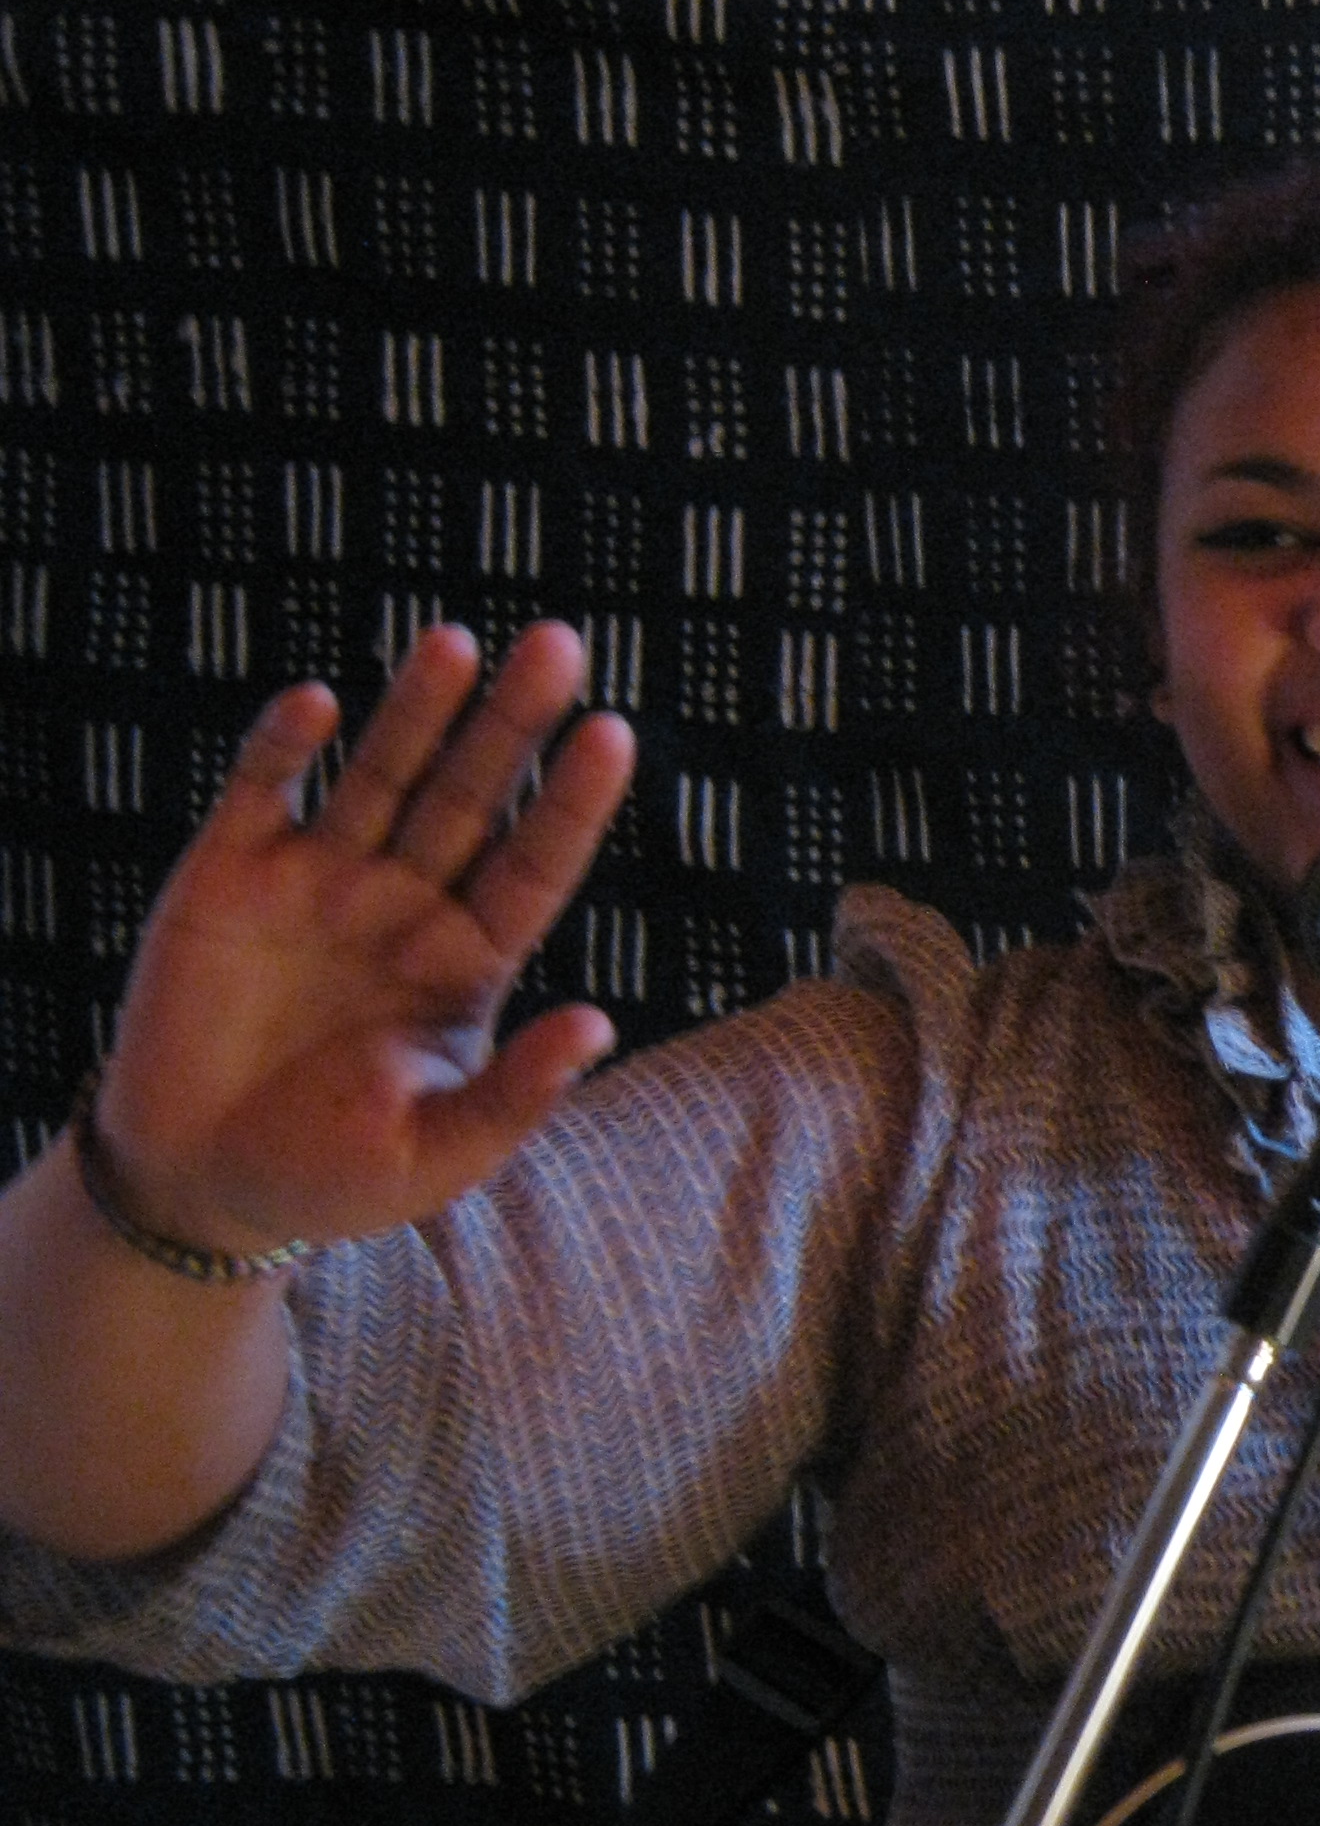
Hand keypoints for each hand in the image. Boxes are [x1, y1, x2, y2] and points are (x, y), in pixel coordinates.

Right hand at [93, 622, 632, 1256]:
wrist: (201, 1182)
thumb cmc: (333, 1174)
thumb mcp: (440, 1152)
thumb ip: (516, 1091)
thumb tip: (599, 1025)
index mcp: (469, 963)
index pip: (536, 865)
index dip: (572, 802)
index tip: (612, 733)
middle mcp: (405, 906)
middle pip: (470, 798)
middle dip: (511, 725)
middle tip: (559, 645)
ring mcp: (318, 882)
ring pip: (380, 778)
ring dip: (417, 710)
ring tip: (457, 643)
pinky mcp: (228, 875)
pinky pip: (263, 793)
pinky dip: (286, 748)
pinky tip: (320, 707)